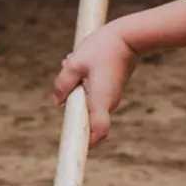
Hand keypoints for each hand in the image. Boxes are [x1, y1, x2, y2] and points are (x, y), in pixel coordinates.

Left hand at [51, 23, 139, 145]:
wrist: (129, 37)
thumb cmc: (103, 47)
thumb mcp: (75, 64)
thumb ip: (62, 85)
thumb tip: (55, 103)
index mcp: (99, 101)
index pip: (97, 132)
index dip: (87, 143)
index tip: (75, 148)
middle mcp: (107, 104)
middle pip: (84, 118)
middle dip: (69, 103)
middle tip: (66, 74)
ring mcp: (110, 98)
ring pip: (85, 103)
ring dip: (74, 89)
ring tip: (73, 64)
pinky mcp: (110, 91)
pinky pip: (91, 94)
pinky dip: (82, 84)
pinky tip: (80, 63)